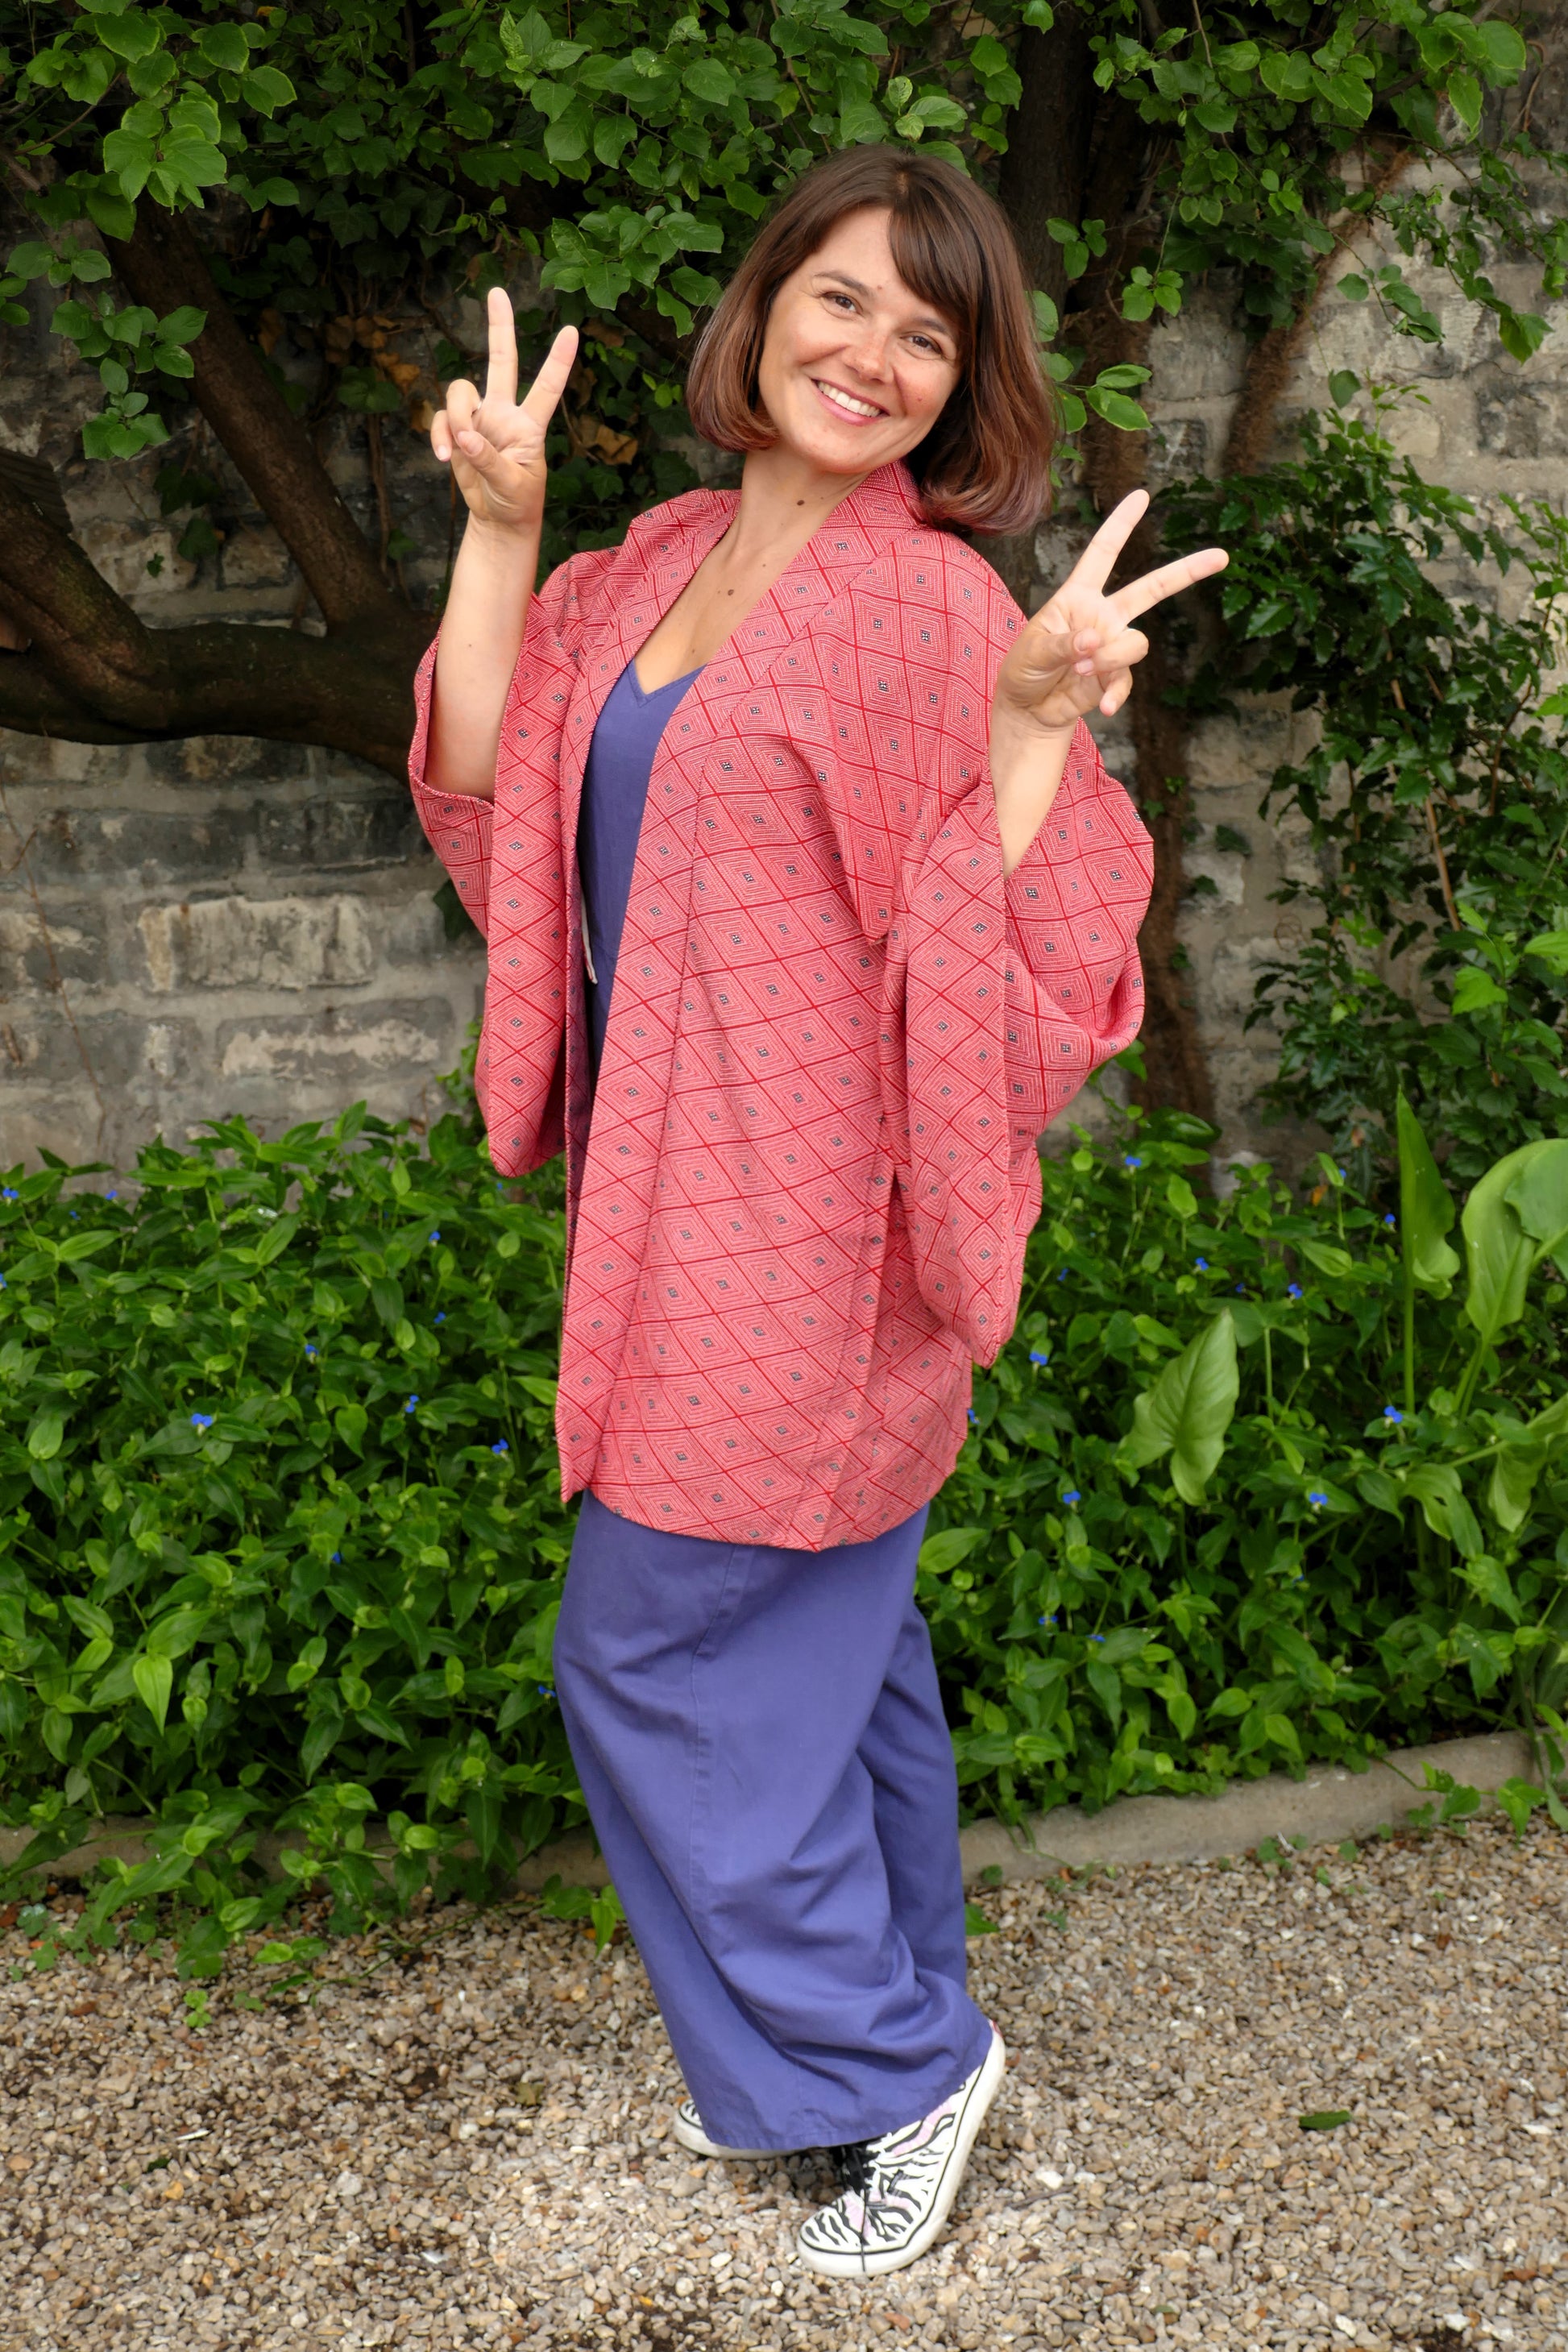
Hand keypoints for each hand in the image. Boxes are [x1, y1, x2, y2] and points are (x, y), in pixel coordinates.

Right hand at [430, 290, 577, 537]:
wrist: (498, 519)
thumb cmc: (517, 502)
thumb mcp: (513, 487)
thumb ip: (491, 462)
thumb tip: (467, 438)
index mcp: (529, 425)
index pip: (547, 388)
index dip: (558, 361)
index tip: (573, 331)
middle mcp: (505, 413)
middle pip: (502, 361)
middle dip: (499, 327)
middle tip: (496, 291)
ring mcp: (480, 419)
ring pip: (461, 392)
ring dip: (455, 417)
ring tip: (459, 448)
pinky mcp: (457, 431)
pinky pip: (441, 419)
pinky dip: (438, 436)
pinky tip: (444, 458)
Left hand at [992, 489, 1227, 739]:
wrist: (1028, 711)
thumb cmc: (1024, 670)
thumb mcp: (1033, 651)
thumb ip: (1063, 644)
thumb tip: (1095, 640)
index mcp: (1078, 596)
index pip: (1103, 553)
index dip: (1121, 524)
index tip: (1142, 495)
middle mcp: (1103, 615)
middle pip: (1150, 588)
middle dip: (1186, 572)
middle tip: (1222, 556)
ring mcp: (1113, 646)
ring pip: (1136, 642)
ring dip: (1111, 658)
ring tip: (1081, 672)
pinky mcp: (1115, 677)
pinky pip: (1127, 681)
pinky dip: (1116, 694)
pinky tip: (1103, 707)